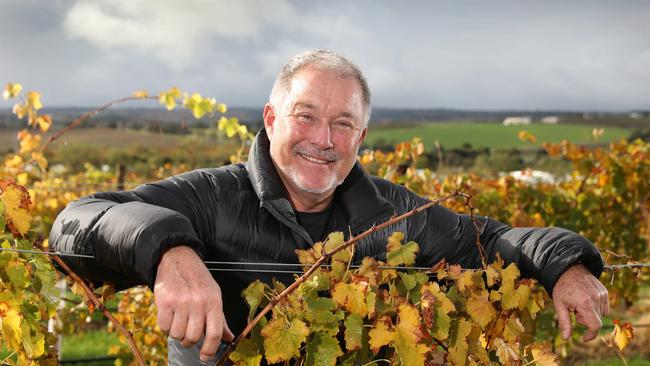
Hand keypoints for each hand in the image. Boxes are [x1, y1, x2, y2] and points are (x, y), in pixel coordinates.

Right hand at [154, 245, 233, 361]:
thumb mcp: (214, 295)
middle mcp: (199, 303)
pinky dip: (165, 326)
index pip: (215, 333)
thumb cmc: (198, 280)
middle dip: (189, 341)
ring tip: (178, 321)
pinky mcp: (165, 302)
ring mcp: (181, 302)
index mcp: (214, 302)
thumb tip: (229, 338)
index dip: (210, 349)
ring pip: (177, 334)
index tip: (204, 357)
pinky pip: (163, 326)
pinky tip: (169, 315)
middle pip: (193, 337)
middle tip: (187, 334)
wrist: (178, 259)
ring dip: (176, 333)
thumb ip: (220, 318)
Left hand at [552, 264, 608, 341]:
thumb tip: (566, 338)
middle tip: (574, 310)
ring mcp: (602, 294)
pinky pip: (604, 307)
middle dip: (585, 319)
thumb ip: (564, 322)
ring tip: (579, 303)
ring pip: (601, 314)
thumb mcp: (559, 305)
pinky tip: (585, 300)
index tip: (584, 338)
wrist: (568, 268)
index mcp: (585, 303)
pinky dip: (596, 308)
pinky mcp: (604, 291)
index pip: (595, 325)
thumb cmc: (561, 287)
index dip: (591, 334)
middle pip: (596, 320)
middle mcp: (596, 299)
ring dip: (591, 313)